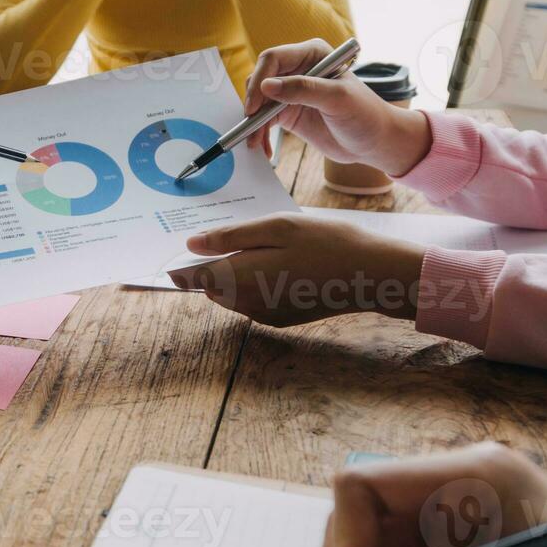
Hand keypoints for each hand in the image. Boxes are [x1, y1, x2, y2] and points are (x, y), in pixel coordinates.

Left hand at [168, 213, 424, 326]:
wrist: (370, 276)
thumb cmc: (326, 243)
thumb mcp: (276, 227)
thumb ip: (229, 237)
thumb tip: (191, 244)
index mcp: (239, 278)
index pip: (191, 277)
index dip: (180, 265)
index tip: (176, 251)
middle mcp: (246, 304)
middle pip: (211, 285)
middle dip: (214, 264)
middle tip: (234, 235)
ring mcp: (264, 316)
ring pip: (232, 293)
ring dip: (237, 273)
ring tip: (266, 245)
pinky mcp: (281, 319)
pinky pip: (255, 300)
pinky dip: (258, 283)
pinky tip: (283, 263)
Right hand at [243, 40, 431, 175]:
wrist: (374, 142)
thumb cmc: (365, 114)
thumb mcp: (337, 99)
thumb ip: (303, 89)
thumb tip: (266, 87)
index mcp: (313, 54)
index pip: (274, 59)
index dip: (261, 80)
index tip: (256, 106)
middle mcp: (299, 69)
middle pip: (261, 79)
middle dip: (253, 103)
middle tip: (251, 125)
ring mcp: (292, 92)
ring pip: (259, 101)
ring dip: (253, 122)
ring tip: (253, 141)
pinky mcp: (288, 113)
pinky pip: (264, 119)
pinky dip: (260, 133)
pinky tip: (262, 147)